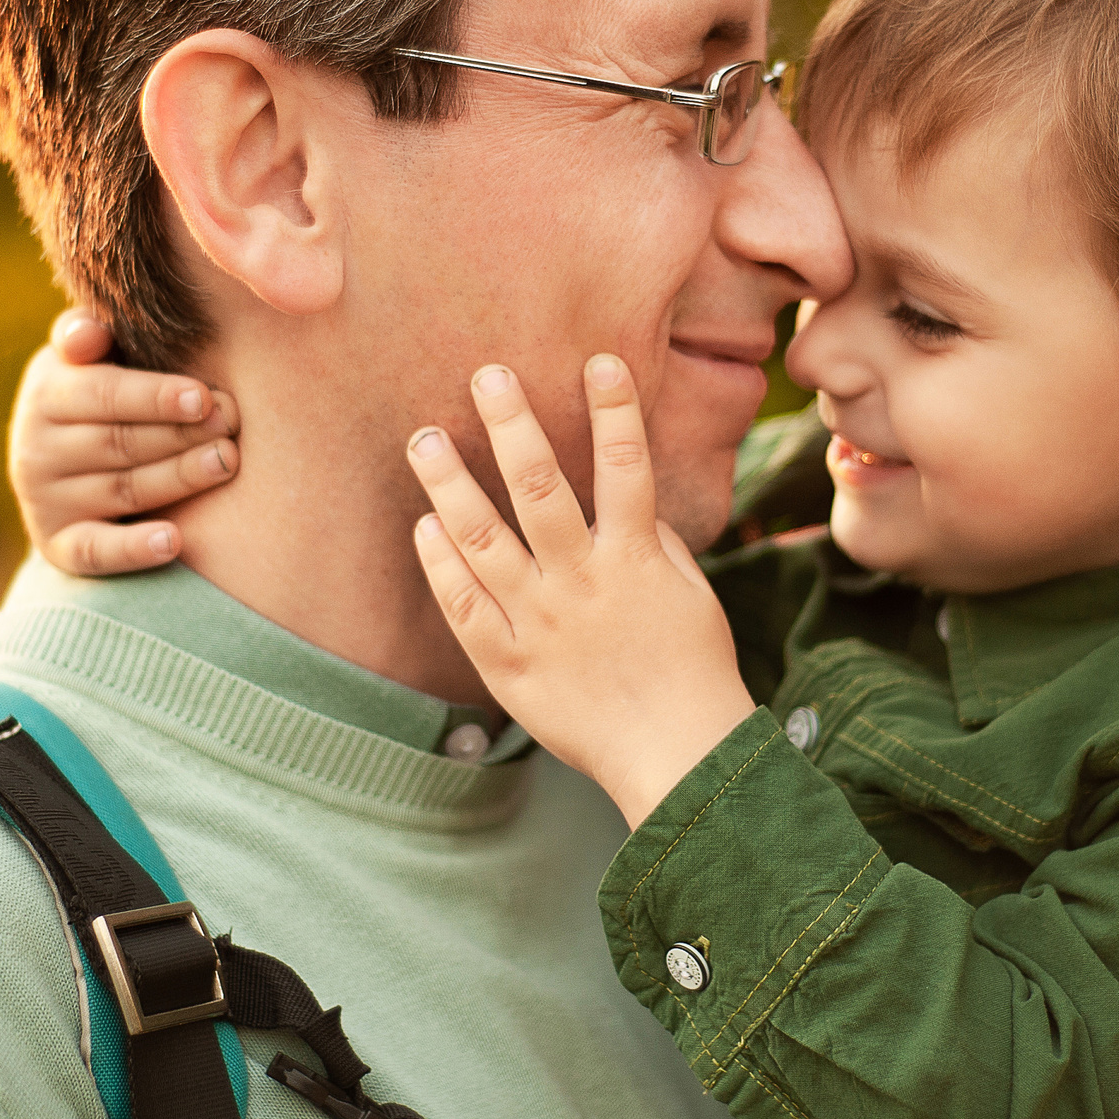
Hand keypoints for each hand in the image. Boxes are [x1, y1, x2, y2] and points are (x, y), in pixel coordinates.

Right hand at [9, 309, 240, 574]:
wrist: (64, 465)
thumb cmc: (99, 394)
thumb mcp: (87, 357)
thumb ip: (88, 335)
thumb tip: (89, 334)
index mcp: (46, 392)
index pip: (103, 394)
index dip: (154, 396)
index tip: (203, 398)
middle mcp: (35, 449)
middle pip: (119, 442)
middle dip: (181, 434)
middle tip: (232, 426)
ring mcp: (44, 501)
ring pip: (122, 490)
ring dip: (178, 478)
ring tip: (225, 462)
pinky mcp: (57, 547)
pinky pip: (95, 552)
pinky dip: (133, 549)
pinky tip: (174, 541)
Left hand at [407, 354, 754, 828]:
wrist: (676, 758)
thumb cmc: (694, 673)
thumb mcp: (690, 597)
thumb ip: (655, 544)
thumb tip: (627, 500)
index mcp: (634, 561)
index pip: (626, 466)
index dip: (614, 409)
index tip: (600, 359)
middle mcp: (581, 583)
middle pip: (540, 487)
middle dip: (513, 424)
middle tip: (487, 374)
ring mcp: (538, 623)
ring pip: (483, 540)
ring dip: (450, 484)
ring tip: (424, 439)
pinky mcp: (508, 665)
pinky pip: (463, 607)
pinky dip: (441, 565)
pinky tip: (424, 527)